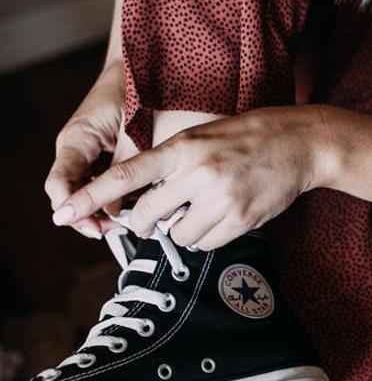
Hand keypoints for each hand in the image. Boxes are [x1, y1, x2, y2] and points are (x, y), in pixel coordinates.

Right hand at [44, 61, 124, 238]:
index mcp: (76, 140)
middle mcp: (75, 148)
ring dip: (99, 208)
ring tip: (120, 223)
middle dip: (87, 215)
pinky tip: (126, 204)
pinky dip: (108, 195)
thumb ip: (123, 173)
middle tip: (110, 231)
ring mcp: (85, 152)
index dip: (73, 210)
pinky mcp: (98, 153)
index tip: (92, 227)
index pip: (61, 184)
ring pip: (83, 189)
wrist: (138, 69)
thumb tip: (115, 209)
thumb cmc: (133, 93)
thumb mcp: (133, 135)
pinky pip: (97, 180)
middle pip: (69, 192)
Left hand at [51, 105, 338, 248]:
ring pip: (181, 236)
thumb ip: (172, 165)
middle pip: (150, 218)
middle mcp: (199, 174)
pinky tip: (222, 218)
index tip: (65, 212)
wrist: (298, 143)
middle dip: (148, 224)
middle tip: (157, 219)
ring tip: (205, 211)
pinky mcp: (242, 220)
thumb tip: (149, 204)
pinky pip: (208, 244)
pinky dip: (207, 237)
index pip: (127, 176)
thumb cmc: (246, 137)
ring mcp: (222, 200)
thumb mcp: (202, 136)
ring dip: (184, 231)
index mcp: (183, 147)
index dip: (91, 195)